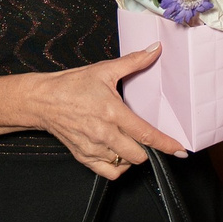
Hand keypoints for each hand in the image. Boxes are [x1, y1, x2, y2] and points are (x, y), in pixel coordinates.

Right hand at [29, 46, 188, 180]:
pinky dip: (118, 166)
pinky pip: (109, 172)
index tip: (180, 150)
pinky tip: (118, 153)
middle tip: (148, 138)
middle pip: (138, 154)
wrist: (42, 100)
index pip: (145, 134)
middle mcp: (103, 133)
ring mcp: (93, 148)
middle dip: (148, 148)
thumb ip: (133, 61)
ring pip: (125, 163)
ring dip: (133, 156)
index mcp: (112, 112)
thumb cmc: (72, 85)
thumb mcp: (104, 70)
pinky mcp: (83, 157)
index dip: (165, 144)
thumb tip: (155, 49)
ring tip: (131, 141)